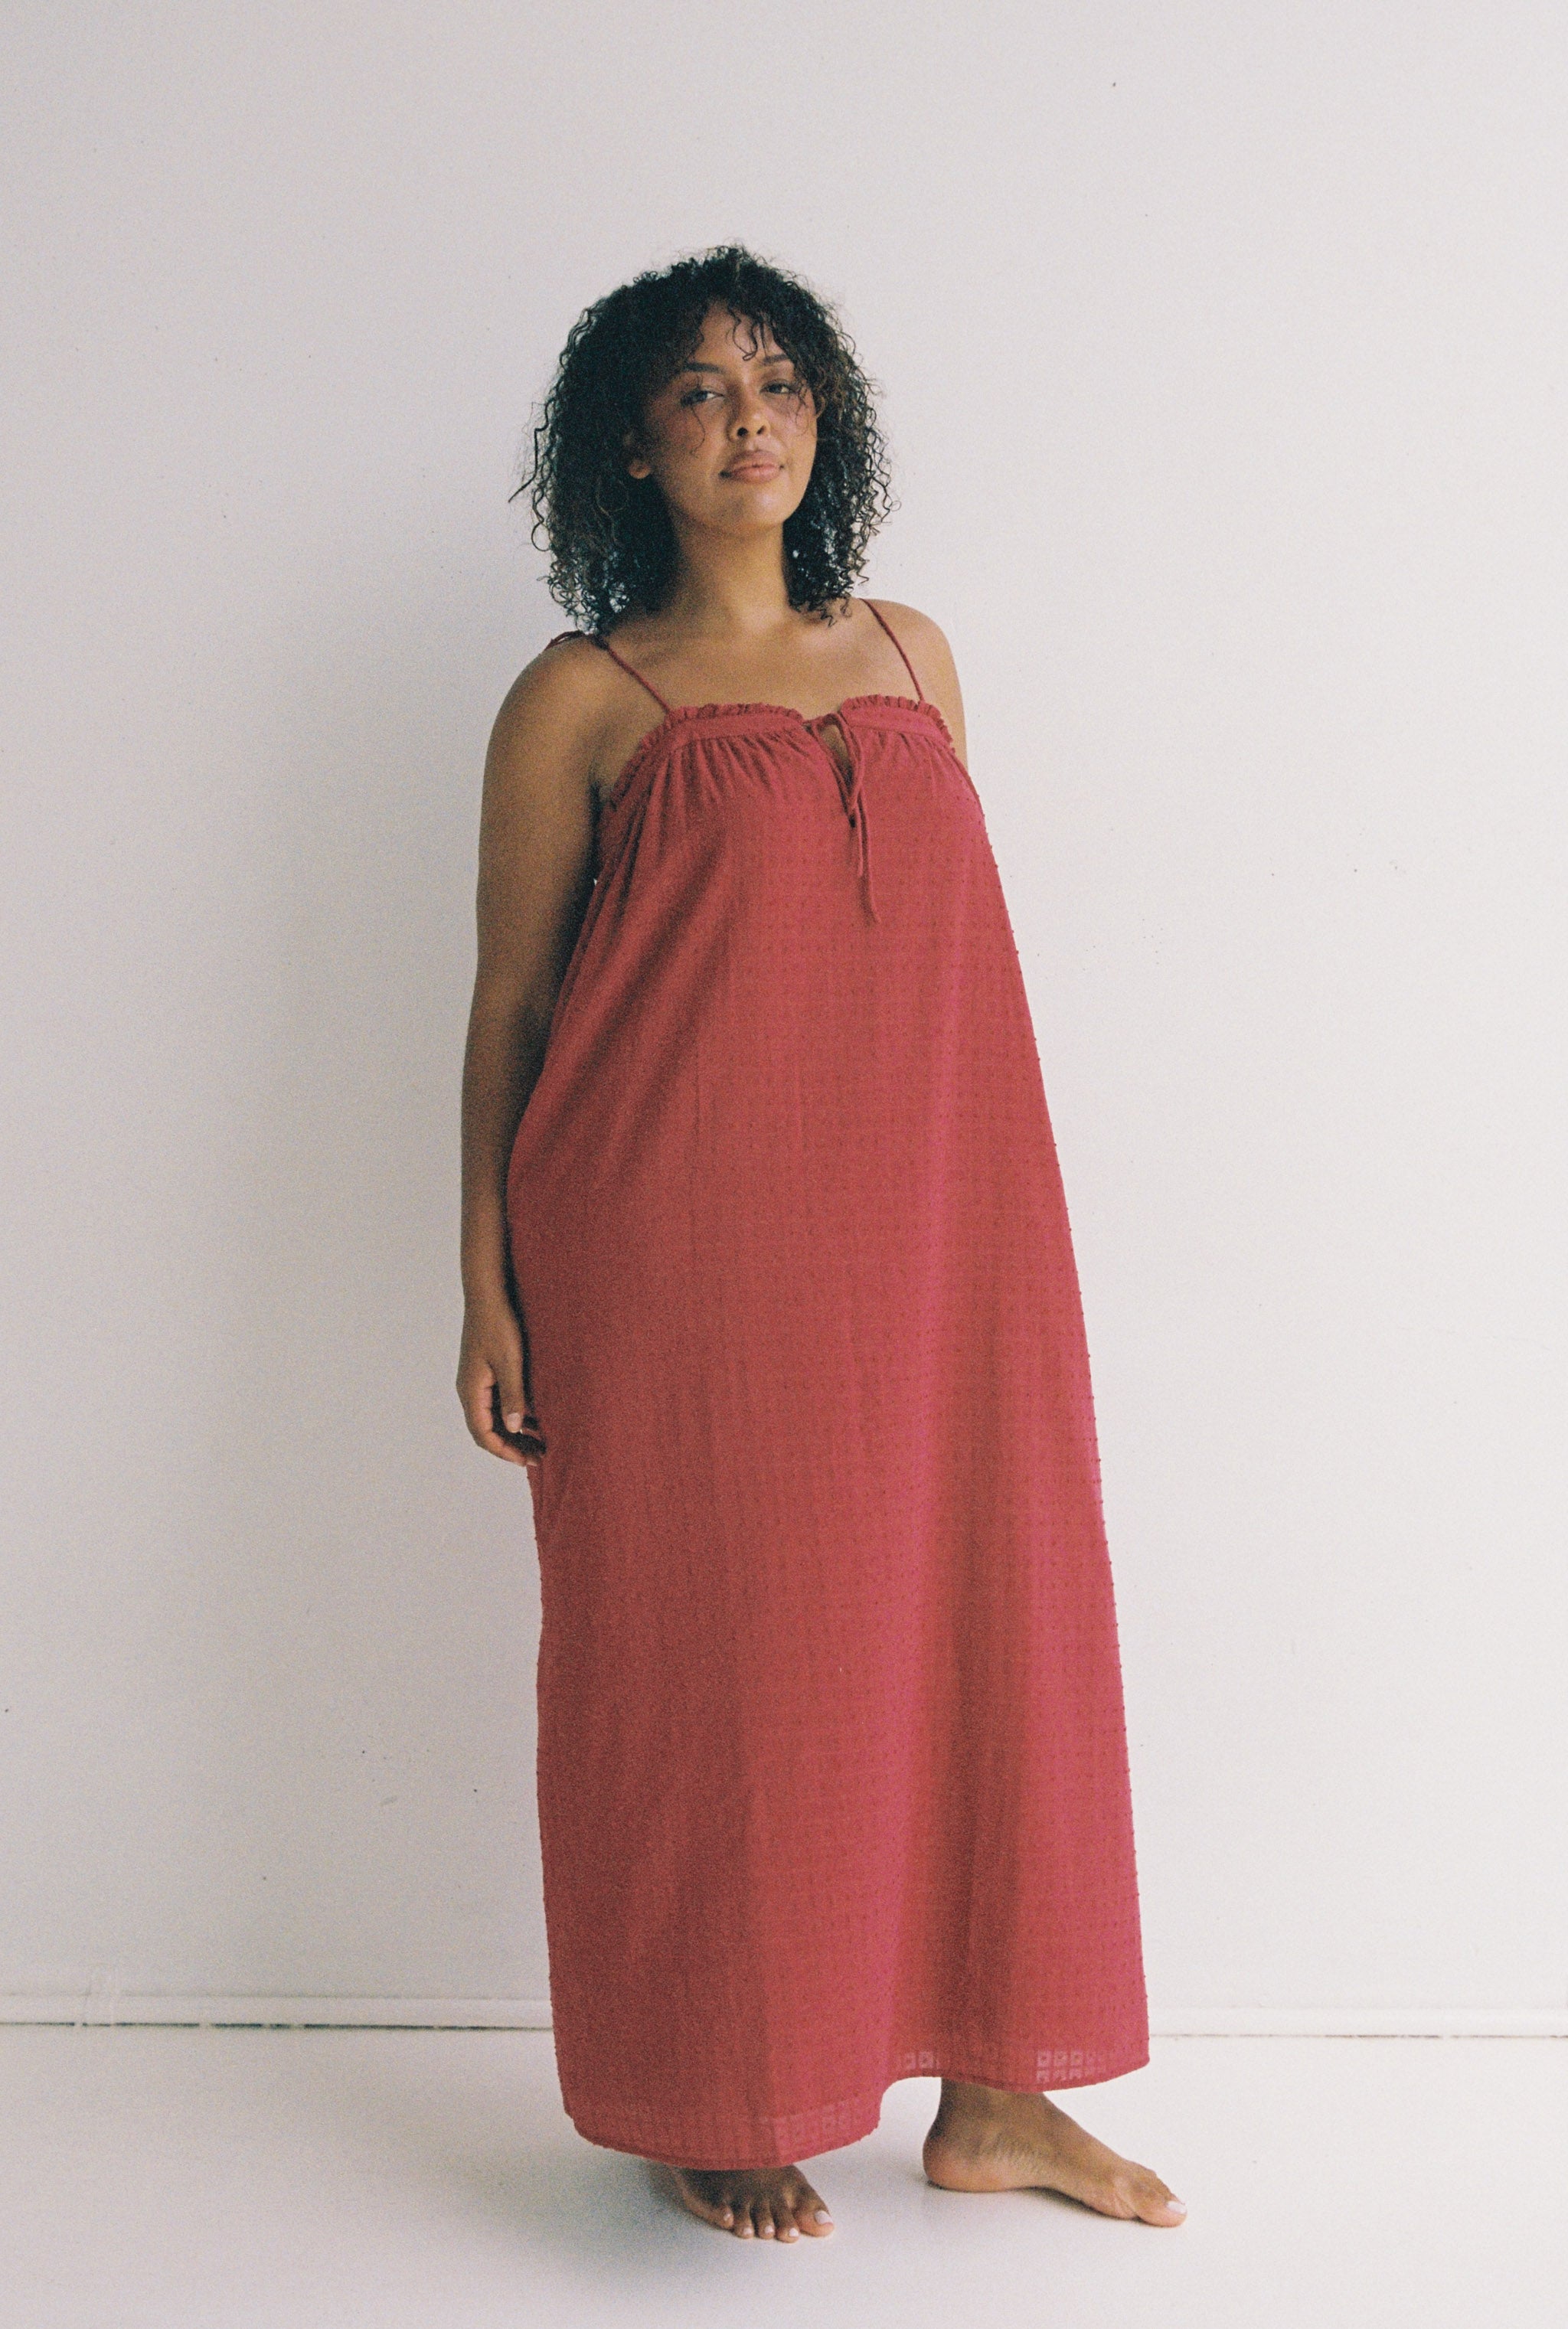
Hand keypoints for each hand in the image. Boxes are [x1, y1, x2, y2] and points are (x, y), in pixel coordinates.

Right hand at [458, 1295, 544, 1469]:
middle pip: (488, 1429)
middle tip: (539, 1456)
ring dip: (516, 1430)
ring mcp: (478, 1380)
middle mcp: (471, 1389)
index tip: (526, 1461)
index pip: (483, 1433)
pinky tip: (536, 1416)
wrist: (488, 1292)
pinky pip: (499, 1401)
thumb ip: (513, 1396)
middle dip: (512, 1445)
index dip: (504, 1450)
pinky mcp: (487, 1370)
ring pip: (495, 1416)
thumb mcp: (510, 1361)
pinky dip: (516, 1412)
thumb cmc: (498, 1324)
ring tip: (541, 1440)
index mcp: (471, 1390)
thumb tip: (515, 1429)